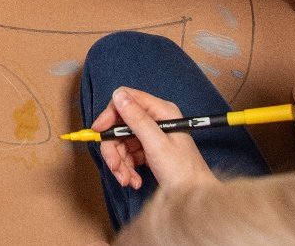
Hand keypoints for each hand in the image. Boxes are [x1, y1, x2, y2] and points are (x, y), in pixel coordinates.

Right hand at [91, 87, 218, 191]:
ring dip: (120, 163)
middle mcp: (156, 120)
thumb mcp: (156, 144)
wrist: (194, 199)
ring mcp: (152, 136)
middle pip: (121, 125)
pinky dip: (127, 168)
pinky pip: (129, 154)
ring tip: (127, 180)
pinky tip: (134, 180)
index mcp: (161, 112)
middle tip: (115, 167)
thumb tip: (119, 96)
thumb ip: (137, 119)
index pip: (127, 100)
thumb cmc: (182, 172)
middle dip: (114, 148)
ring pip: (122, 142)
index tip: (99, 131)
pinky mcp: (150, 151)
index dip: (110, 115)